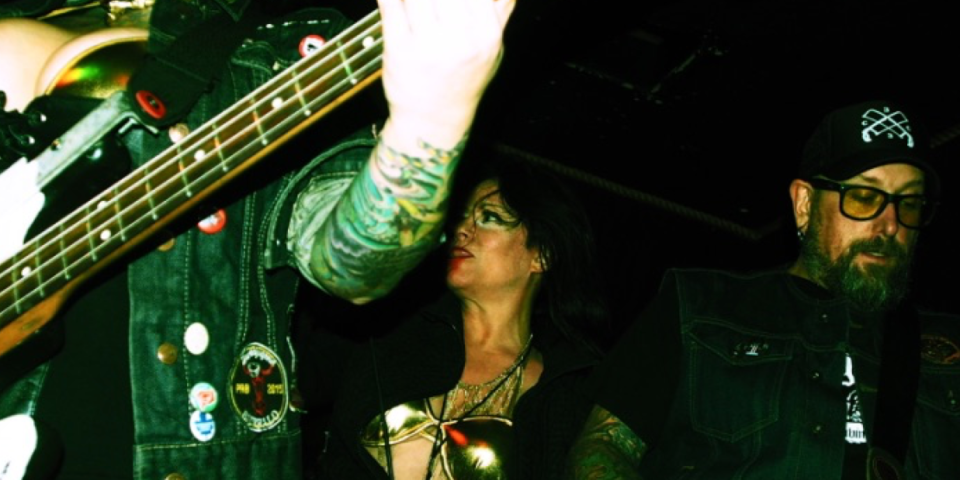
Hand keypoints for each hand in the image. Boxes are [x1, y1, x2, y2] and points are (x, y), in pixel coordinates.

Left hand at [377, 0, 515, 148]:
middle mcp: (460, 39)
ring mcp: (429, 44)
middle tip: (430, 4)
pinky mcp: (399, 48)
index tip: (452, 0)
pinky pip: (391, 4)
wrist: (434, 121)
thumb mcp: (492, 48)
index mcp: (486, 34)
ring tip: (414, 4)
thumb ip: (501, 8)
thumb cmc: (464, 80)